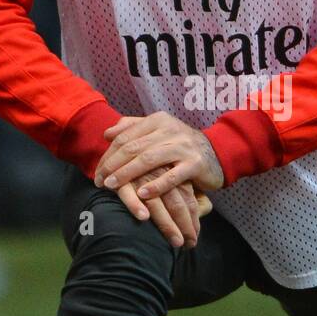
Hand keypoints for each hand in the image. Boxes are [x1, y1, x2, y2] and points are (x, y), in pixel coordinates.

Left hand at [94, 112, 224, 201]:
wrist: (218, 152)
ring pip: (149, 159)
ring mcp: (183, 146)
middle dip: (113, 165)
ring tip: (113, 187)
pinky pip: (172, 176)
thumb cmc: (182, 145)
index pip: (125, 136)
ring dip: (128, 173)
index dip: (108, 155)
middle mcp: (170, 130)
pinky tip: (142, 195)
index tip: (97, 172)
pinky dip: (156, 185)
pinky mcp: (195, 164)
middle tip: (100, 182)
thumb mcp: (160, 131)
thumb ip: (134, 128)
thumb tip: (108, 133)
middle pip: (134, 147)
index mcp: (158, 120)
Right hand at [108, 163, 211, 248]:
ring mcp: (139, 177)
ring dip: (167, 223)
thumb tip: (206, 207)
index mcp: (170, 173)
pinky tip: (143, 217)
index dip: (192, 219)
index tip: (194, 238)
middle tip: (189, 245)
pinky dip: (135, 204)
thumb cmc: (145, 177)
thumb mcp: (168, 180)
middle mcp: (157, 175)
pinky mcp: (119, 181)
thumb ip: (187, 193)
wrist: (117, 161)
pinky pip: (128, 194)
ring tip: (176, 242)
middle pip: (176, 202)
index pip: (187, 199)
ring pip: (156, 202)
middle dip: (184, 225)